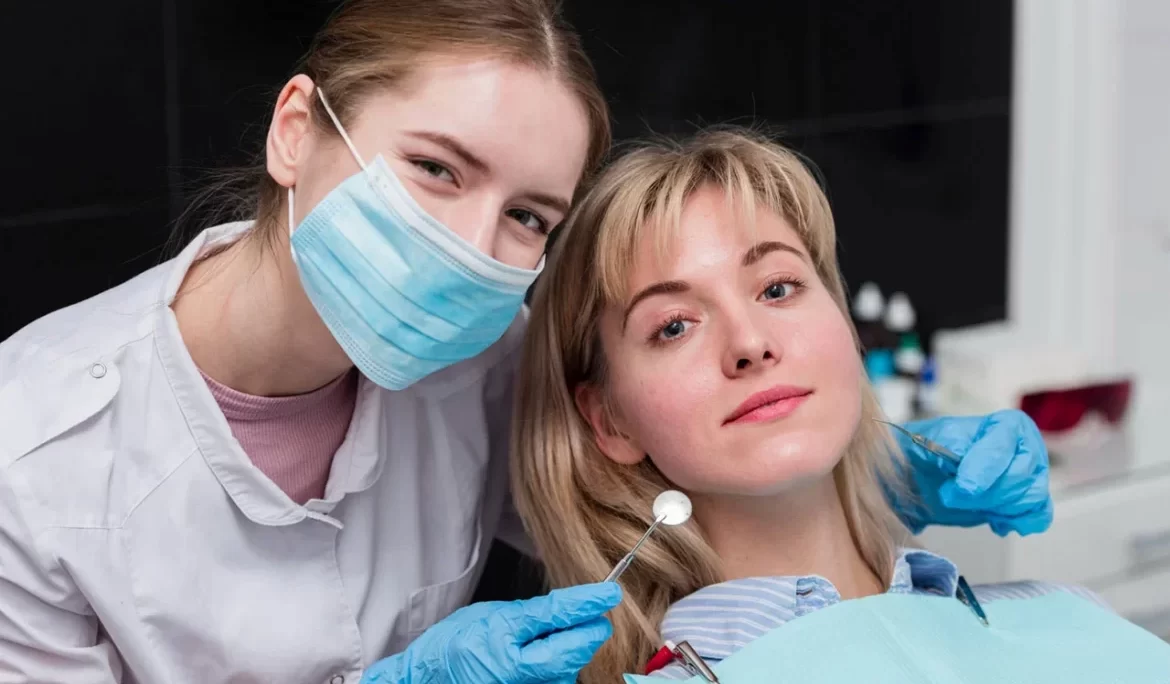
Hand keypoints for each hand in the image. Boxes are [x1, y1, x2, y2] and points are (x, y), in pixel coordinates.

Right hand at [361, 582, 620, 683]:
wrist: (428, 681)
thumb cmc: (454, 647)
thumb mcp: (490, 615)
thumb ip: (532, 613)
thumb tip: (572, 607)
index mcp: (503, 643)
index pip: (554, 617)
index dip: (586, 603)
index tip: (610, 593)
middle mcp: (517, 675)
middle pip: (571, 652)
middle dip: (586, 633)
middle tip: (595, 617)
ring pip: (567, 670)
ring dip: (571, 652)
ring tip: (553, 639)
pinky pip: (555, 681)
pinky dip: (558, 667)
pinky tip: (545, 658)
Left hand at [892, 410, 1052, 536]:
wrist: (927, 474)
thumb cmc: (930, 451)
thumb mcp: (929, 440)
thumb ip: (946, 445)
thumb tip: (960, 453)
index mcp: (1006, 425)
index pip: (1003, 448)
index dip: (983, 470)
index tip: (963, 488)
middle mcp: (1027, 447)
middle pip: (1019, 477)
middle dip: (984, 494)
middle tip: (952, 495)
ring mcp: (1033, 475)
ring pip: (1029, 499)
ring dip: (995, 508)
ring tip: (969, 503)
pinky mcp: (1030, 501)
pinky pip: (1038, 516)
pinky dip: (1016, 522)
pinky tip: (995, 521)